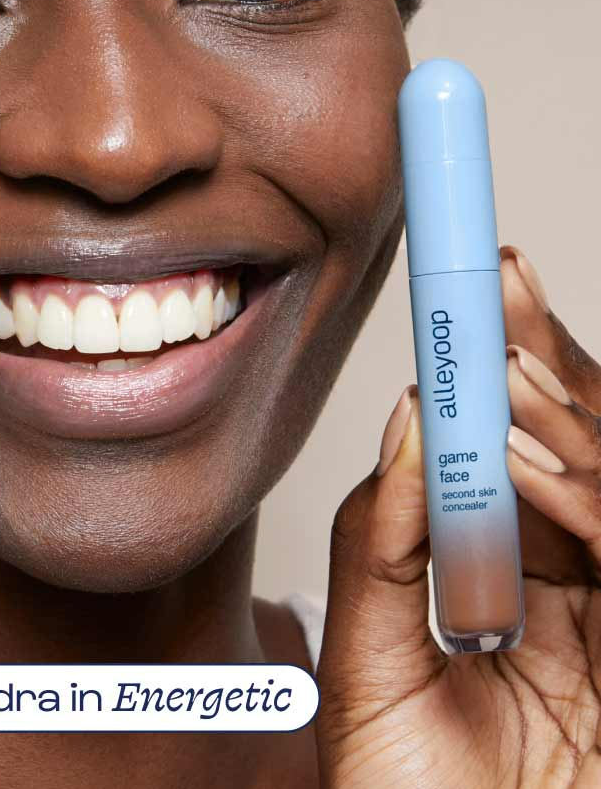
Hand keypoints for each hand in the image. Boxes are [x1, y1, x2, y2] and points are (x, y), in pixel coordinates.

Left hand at [315, 245, 600, 787]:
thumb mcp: (368, 664)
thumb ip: (382, 540)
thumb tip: (411, 413)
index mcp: (514, 580)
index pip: (523, 450)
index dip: (513, 367)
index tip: (486, 287)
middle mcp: (579, 593)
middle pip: (584, 451)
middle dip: (548, 361)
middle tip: (507, 283)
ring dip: (565, 418)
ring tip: (504, 365)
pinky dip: (583, 501)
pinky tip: (523, 461)